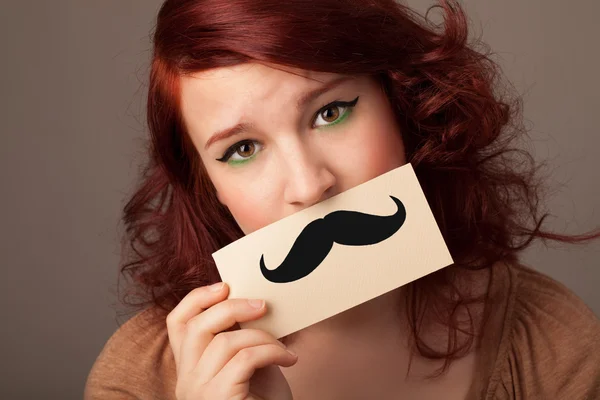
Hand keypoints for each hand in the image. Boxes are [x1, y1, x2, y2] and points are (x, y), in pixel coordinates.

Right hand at [166, 282, 296, 399]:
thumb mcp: (247, 364)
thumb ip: (239, 338)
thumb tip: (251, 303)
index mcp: (189, 369)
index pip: (176, 324)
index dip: (196, 298)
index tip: (224, 286)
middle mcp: (186, 381)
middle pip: (196, 326)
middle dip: (231, 307)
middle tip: (262, 305)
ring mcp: (199, 391)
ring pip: (225, 341)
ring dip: (262, 336)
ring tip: (283, 347)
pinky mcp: (219, 398)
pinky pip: (245, 358)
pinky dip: (272, 351)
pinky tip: (290, 359)